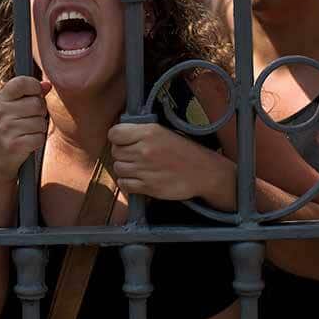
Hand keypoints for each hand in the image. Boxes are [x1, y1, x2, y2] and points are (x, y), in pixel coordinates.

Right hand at [0, 76, 50, 180]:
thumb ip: (30, 95)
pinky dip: (38, 141)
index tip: (35, 95)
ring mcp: (5, 129)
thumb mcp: (13, 110)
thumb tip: (47, 85)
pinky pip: (39, 138)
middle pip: (37, 104)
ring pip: (40, 122)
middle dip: (40, 113)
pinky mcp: (13, 145)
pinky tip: (28, 143)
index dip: (34, 87)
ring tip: (27, 133)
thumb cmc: (10, 131)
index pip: (21, 82)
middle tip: (30, 121)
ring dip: (39, 129)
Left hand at [109, 122, 230, 200]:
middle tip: (135, 156)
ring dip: (125, 169)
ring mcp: (145, 169)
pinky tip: (139, 179)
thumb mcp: (164, 132)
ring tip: (139, 168)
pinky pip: (124, 184)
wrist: (205, 173)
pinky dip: (128, 183)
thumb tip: (119, 134)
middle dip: (123, 154)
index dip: (117, 138)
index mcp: (148, 132)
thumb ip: (140, 132)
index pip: (114, 133)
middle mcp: (144, 150)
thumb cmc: (185, 151)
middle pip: (115, 152)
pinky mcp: (148, 187)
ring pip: (118, 168)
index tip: (124, 141)